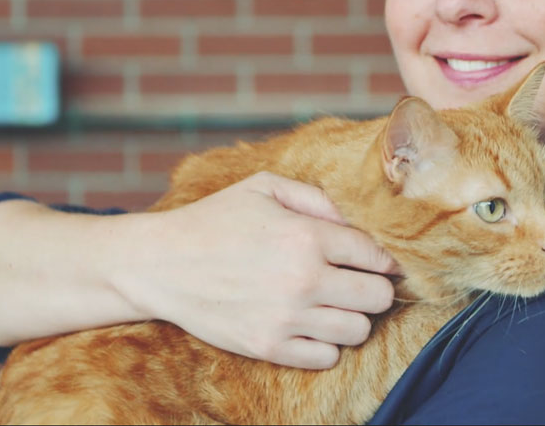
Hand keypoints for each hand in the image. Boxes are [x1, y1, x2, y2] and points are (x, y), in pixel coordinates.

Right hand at [122, 172, 397, 368]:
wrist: (161, 263)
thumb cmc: (214, 219)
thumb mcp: (264, 188)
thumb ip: (315, 198)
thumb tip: (355, 223)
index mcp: (306, 236)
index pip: (376, 256)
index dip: (383, 258)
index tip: (378, 261)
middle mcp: (303, 279)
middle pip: (378, 297)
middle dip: (375, 288)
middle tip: (358, 282)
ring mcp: (286, 318)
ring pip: (358, 330)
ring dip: (352, 317)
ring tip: (333, 304)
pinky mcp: (268, 347)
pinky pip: (326, 357)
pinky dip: (326, 344)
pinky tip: (310, 325)